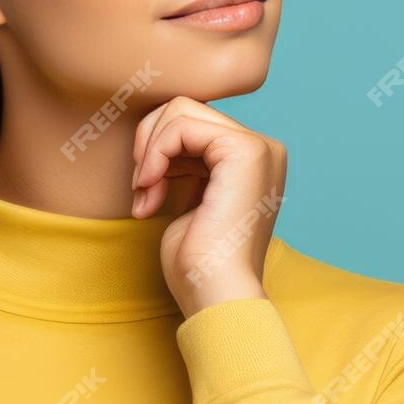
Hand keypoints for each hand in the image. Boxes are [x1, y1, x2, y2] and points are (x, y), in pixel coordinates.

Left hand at [129, 96, 285, 318]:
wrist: (214, 295)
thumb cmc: (197, 264)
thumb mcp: (190, 199)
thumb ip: (186, 163)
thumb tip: (158, 128)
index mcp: (252, 161)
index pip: (192, 122)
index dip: (156, 149)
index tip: (145, 191)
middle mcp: (263, 149)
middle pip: (185, 109)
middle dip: (149, 144)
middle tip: (140, 188)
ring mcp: (259, 148)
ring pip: (180, 110)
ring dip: (149, 151)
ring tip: (145, 193)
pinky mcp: (245, 151)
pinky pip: (181, 125)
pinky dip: (154, 153)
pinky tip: (150, 188)